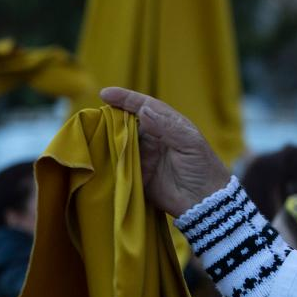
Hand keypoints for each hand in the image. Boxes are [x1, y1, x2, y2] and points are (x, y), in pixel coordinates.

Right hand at [99, 87, 230, 216]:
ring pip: (120, 141)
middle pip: (127, 122)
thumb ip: (167, 126)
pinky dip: (107, 159)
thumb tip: (143, 110)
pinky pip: (119, 164)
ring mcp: (144, 156)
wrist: (206, 202)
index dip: (125, 98)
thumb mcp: (190, 143)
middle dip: (110, 117)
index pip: (144, 106)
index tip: (106, 94)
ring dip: (106, 137)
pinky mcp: (138, 174)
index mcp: (168, 125)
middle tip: (93, 117)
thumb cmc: (204, 168)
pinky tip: (95, 154)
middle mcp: (153, 138)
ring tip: (90, 132)